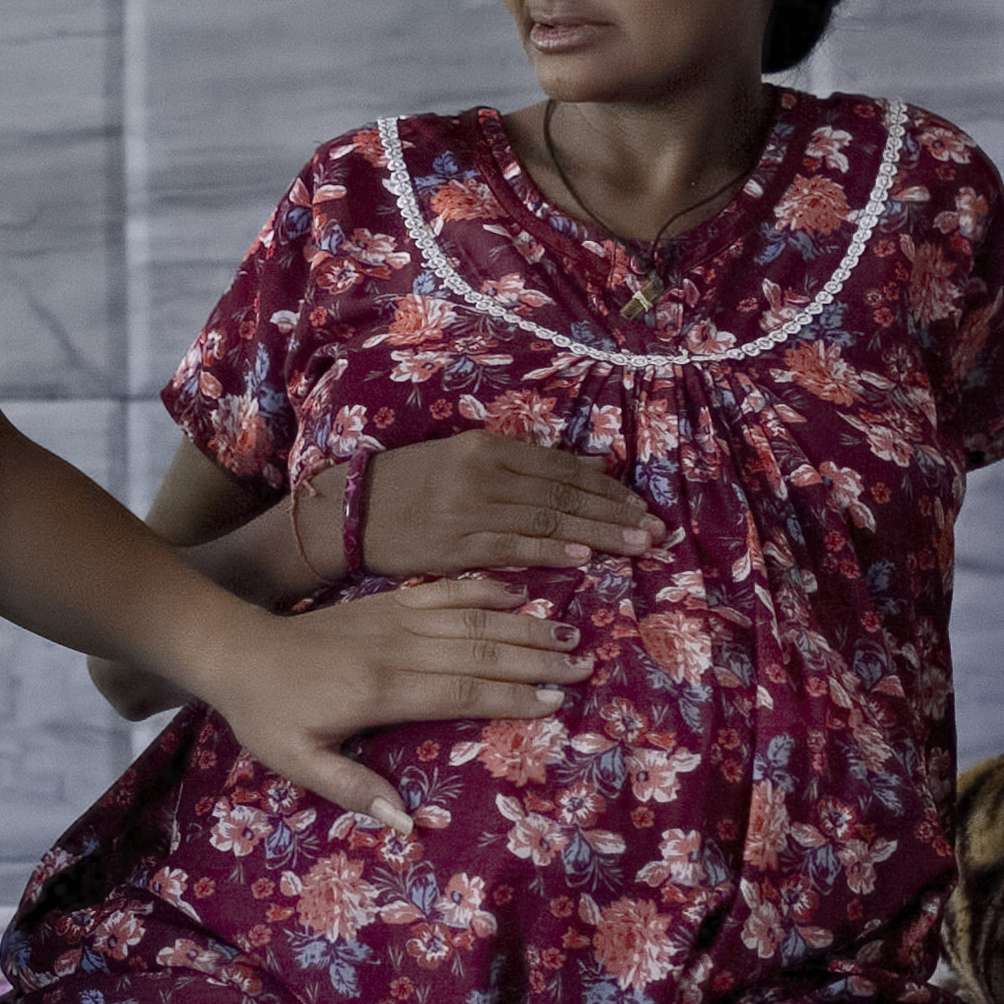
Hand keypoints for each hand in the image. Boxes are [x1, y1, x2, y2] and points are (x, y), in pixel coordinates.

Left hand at [200, 576, 590, 831]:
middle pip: (478, 650)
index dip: (509, 694)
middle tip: (586, 665)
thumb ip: (352, 788)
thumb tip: (405, 822)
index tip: (556, 701)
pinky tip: (519, 592)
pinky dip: (483, 589)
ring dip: (522, 625)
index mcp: (379, 689)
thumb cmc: (268, 714)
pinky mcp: (386, 603)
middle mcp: (394, 648)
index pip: (459, 690)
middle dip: (535, 658)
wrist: (236, 650)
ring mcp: (393, 618)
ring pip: (469, 619)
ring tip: (570, 632)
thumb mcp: (298, 762)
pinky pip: (443, 591)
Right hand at [353, 429, 656, 578]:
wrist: (347, 513)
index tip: (641, 505)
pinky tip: (583, 557)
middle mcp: (483, 473)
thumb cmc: (408, 487)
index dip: (605, 487)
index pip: (560, 467)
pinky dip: (551, 550)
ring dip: (597, 533)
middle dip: (614, 512)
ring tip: (637, 545)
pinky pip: (513, 546)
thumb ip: (525, 465)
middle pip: (562, 493)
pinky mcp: (456, 545)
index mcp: (487, 447)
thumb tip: (590, 466)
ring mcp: (470, 509)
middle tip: (655, 530)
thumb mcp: (464, 460)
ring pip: (547, 519)